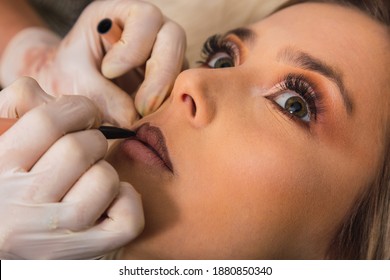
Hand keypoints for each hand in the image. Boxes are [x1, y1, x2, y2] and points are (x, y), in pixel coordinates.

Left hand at [0, 0, 185, 125]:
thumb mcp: (73, 78)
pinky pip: (178, 91)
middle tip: (142, 107)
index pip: (146, 18)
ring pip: (181, 68)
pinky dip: (167, 107)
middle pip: (174, 39)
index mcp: (124, 14)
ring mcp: (164, 56)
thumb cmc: (68, 72)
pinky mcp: (169, 80)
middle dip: (160, 74)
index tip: (109, 71)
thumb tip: (131, 120)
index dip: (133, 46)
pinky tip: (149, 120)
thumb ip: (100, 95)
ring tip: (143, 117)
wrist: (71, 86)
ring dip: (166, 94)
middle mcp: (151, 30)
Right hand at [0, 77, 143, 258]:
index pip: (47, 121)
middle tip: (86, 149)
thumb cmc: (8, 184)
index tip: (84, 115)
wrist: (5, 242)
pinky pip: (127, 219)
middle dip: (93, 139)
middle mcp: (19, 207)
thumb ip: (18, 108)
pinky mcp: (82, 254)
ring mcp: (53, 236)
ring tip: (88, 179)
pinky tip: (108, 200)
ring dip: (105, 171)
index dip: (78, 108)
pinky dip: (127, 200)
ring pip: (104, 180)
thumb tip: (56, 98)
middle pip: (79, 149)